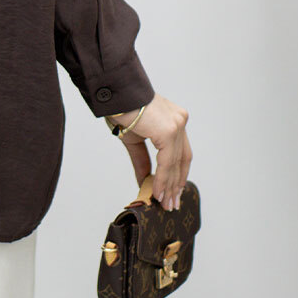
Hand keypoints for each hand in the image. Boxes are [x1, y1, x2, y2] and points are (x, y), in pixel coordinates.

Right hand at [108, 93, 190, 210]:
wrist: (114, 94)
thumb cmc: (121, 109)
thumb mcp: (134, 140)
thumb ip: (142, 161)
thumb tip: (145, 182)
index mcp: (174, 121)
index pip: (180, 153)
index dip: (177, 175)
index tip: (172, 192)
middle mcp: (179, 122)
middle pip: (182, 160)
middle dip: (176, 184)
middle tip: (171, 203)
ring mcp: (176, 126)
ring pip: (175, 163)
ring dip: (169, 186)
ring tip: (164, 203)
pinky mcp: (168, 132)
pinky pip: (167, 162)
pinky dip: (162, 179)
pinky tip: (156, 192)